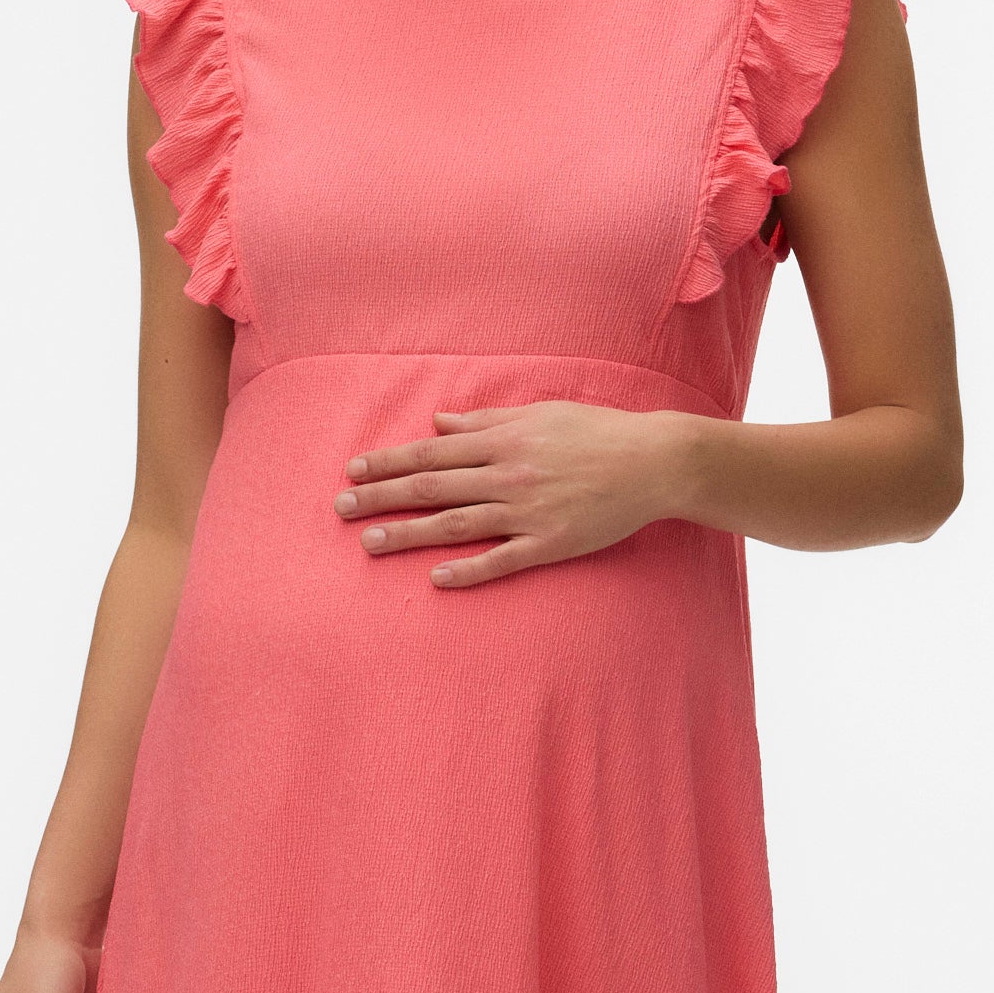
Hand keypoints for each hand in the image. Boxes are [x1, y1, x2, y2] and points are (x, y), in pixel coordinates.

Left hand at [330, 402, 700, 587]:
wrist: (653, 462)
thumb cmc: (596, 432)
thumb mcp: (539, 413)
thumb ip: (486, 422)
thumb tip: (439, 424)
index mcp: (503, 440)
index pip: (432, 452)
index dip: (389, 462)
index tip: (353, 471)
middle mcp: (508, 475)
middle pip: (432, 487)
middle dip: (381, 498)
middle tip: (340, 510)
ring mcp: (528, 512)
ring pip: (456, 524)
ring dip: (409, 534)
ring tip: (369, 543)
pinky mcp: (551, 543)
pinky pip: (502, 560)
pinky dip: (469, 570)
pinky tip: (436, 579)